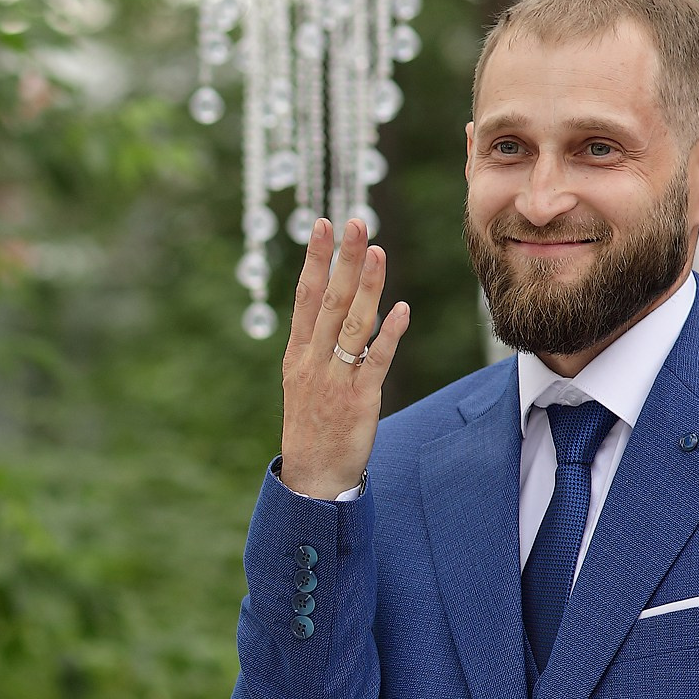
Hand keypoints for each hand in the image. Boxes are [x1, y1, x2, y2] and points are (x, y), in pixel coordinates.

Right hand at [279, 217, 411, 499]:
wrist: (312, 476)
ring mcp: (335, 379)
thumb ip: (317, 344)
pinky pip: (375, 361)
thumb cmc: (311, 426)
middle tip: (355, 222)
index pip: (306, 296)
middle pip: (330, 301)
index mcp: (298, 354)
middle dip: (342, 260)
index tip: (322, 224)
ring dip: (366, 287)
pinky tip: (401, 309)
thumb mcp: (303, 381)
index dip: (315, 260)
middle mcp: (313, 361)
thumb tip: (335, 308)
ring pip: (352, 324)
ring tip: (378, 252)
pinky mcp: (359, 399)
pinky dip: (388, 335)